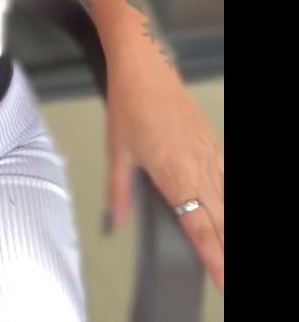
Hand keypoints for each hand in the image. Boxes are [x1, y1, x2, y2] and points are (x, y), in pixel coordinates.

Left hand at [105, 57, 223, 291]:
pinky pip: (229, 177)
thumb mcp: (117, 150)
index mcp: (175, 174)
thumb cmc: (129, 102)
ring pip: (229, 201)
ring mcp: (210, 153)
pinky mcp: (213, 142)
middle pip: (221, 220)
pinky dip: (231, 197)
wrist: (145, 64)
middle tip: (227, 279)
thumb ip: (119, 192)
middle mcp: (199, 167)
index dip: (213, 258)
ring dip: (231, 229)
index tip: (221, 281)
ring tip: (230, 253)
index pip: (199, 227)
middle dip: (227, 253)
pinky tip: (229, 209)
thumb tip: (115, 222)